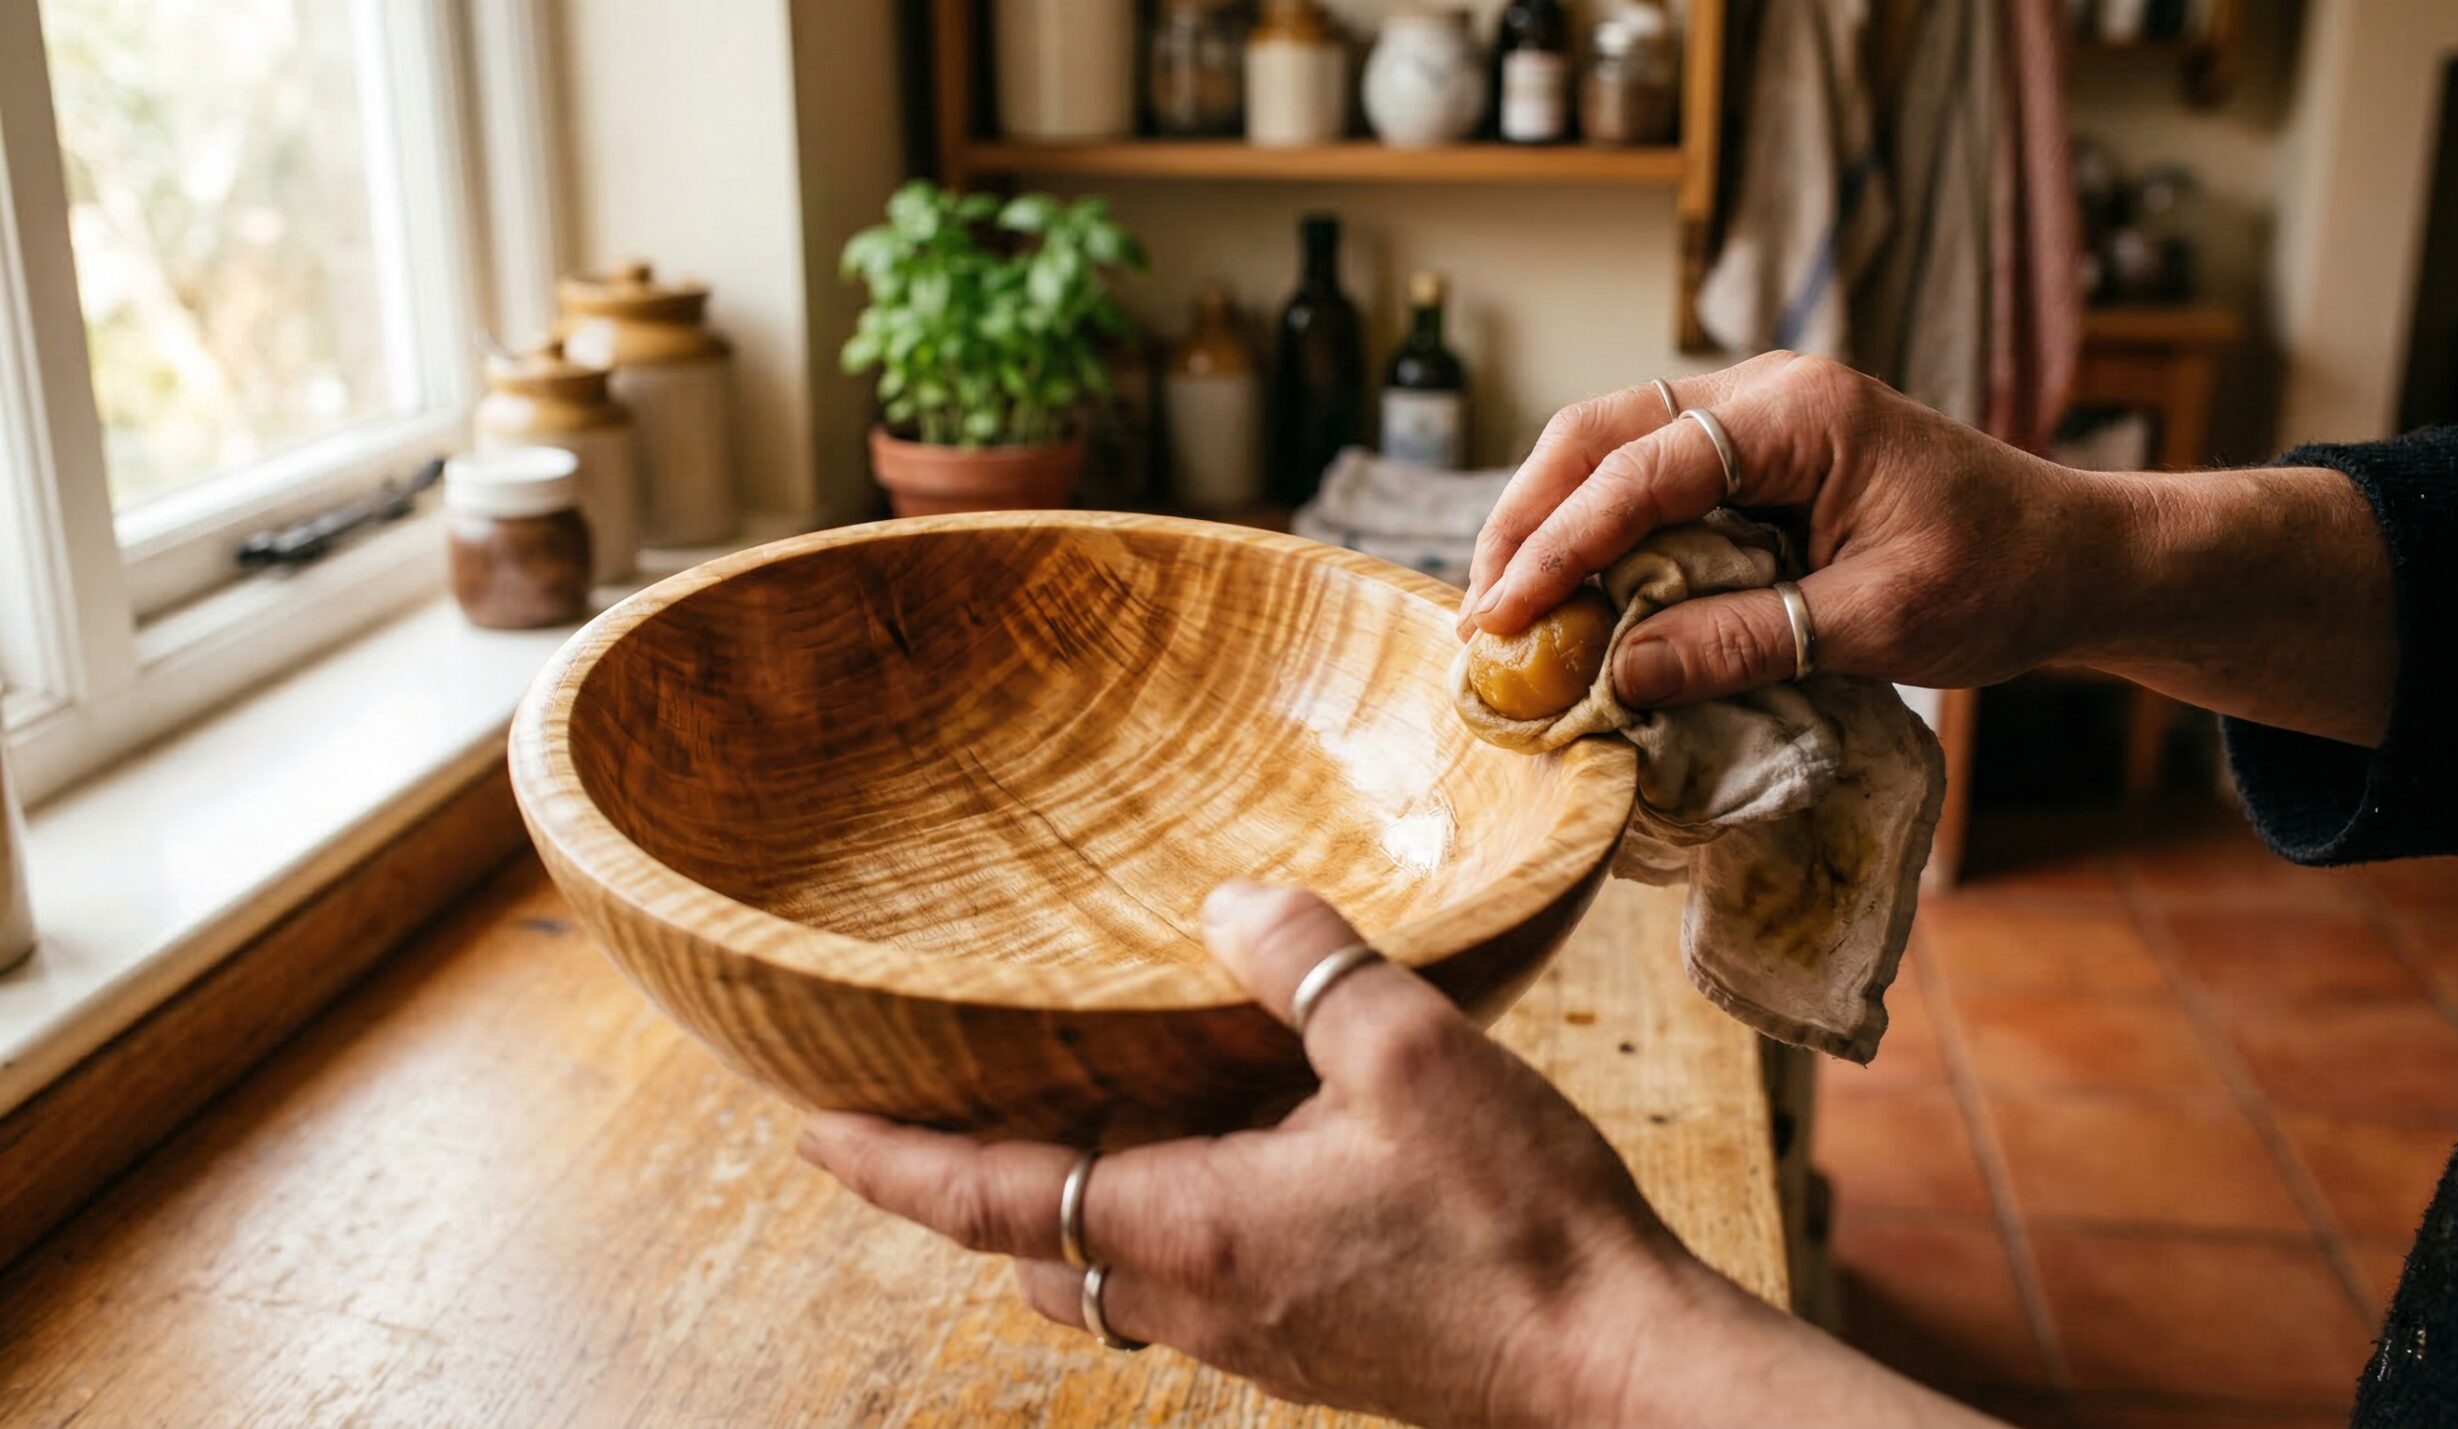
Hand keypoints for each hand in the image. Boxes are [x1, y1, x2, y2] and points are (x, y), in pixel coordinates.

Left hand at [799, 883, 1968, 1426]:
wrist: (1615, 1364)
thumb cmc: (1518, 1223)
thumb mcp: (1413, 1054)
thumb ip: (1309, 967)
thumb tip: (1231, 900)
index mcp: (1193, 1231)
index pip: (992, 1199)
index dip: (890, 1163)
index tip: (808, 1132)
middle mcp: (1200, 1302)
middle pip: (1034, 1251)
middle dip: (974, 1187)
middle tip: (951, 1103)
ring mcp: (1257, 1337)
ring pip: (1110, 1273)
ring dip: (1073, 1200)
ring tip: (1086, 1104)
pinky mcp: (1314, 1345)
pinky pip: (1191, 1282)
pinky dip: (1163, 1216)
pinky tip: (1234, 1144)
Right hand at [1457, 354, 2098, 707]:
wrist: (2080, 558)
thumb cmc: (2001, 582)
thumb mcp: (1877, 625)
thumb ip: (1746, 641)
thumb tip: (1619, 673)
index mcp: (1805, 413)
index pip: (1645, 466)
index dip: (1562, 543)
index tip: (1505, 616)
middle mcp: (1769, 390)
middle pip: (1602, 432)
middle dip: (1529, 519)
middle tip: (1481, 614)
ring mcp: (1760, 413)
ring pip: (1613, 446)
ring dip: (1552, 522)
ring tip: (1507, 609)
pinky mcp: (1758, 452)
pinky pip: (1650, 475)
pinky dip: (1598, 529)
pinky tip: (1572, 592)